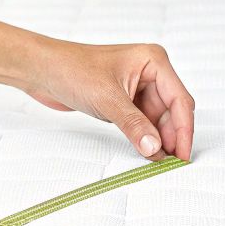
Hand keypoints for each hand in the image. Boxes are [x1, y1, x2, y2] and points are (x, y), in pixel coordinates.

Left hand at [21, 39, 195, 160]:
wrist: (41, 70)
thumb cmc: (71, 69)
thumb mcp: (107, 100)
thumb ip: (134, 125)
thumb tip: (155, 148)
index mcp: (153, 61)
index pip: (179, 100)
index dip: (183, 130)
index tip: (182, 155)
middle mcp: (149, 72)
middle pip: (171, 111)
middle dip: (171, 137)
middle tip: (171, 164)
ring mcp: (136, 86)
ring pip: (157, 119)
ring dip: (157, 139)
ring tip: (157, 161)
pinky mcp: (123, 100)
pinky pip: (141, 121)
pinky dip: (143, 136)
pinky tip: (144, 151)